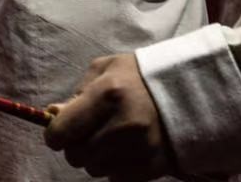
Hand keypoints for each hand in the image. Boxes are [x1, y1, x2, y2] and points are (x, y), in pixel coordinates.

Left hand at [45, 53, 171, 179]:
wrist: (187, 92)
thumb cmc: (138, 77)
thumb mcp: (104, 70)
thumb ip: (76, 93)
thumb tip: (53, 115)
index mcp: (108, 94)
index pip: (62, 132)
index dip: (56, 133)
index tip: (61, 130)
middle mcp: (123, 124)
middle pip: (76, 156)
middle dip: (76, 146)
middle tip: (89, 132)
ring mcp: (140, 149)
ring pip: (94, 170)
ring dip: (96, 157)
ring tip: (112, 138)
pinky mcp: (152, 167)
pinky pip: (115, 179)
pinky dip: (115, 167)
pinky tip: (126, 149)